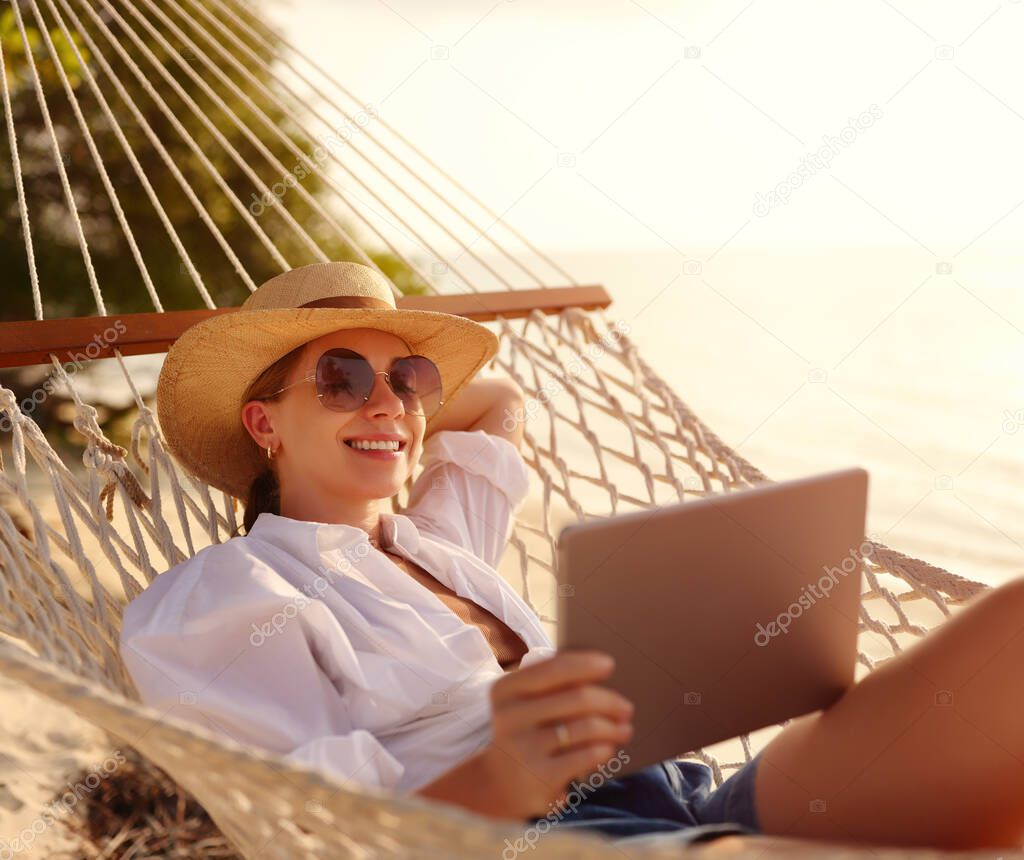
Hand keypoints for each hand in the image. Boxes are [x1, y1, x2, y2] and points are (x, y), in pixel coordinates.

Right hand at [475, 650, 633, 818]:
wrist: (500, 785)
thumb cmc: (525, 732)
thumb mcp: (524, 704)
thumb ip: (551, 684)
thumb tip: (598, 668)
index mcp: (506, 690)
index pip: (553, 669)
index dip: (585, 664)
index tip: (609, 664)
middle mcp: (511, 717)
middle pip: (577, 698)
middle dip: (609, 702)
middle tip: (627, 708)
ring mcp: (525, 748)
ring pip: (586, 728)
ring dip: (612, 728)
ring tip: (625, 730)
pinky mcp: (541, 777)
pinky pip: (586, 756)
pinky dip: (604, 750)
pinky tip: (609, 748)